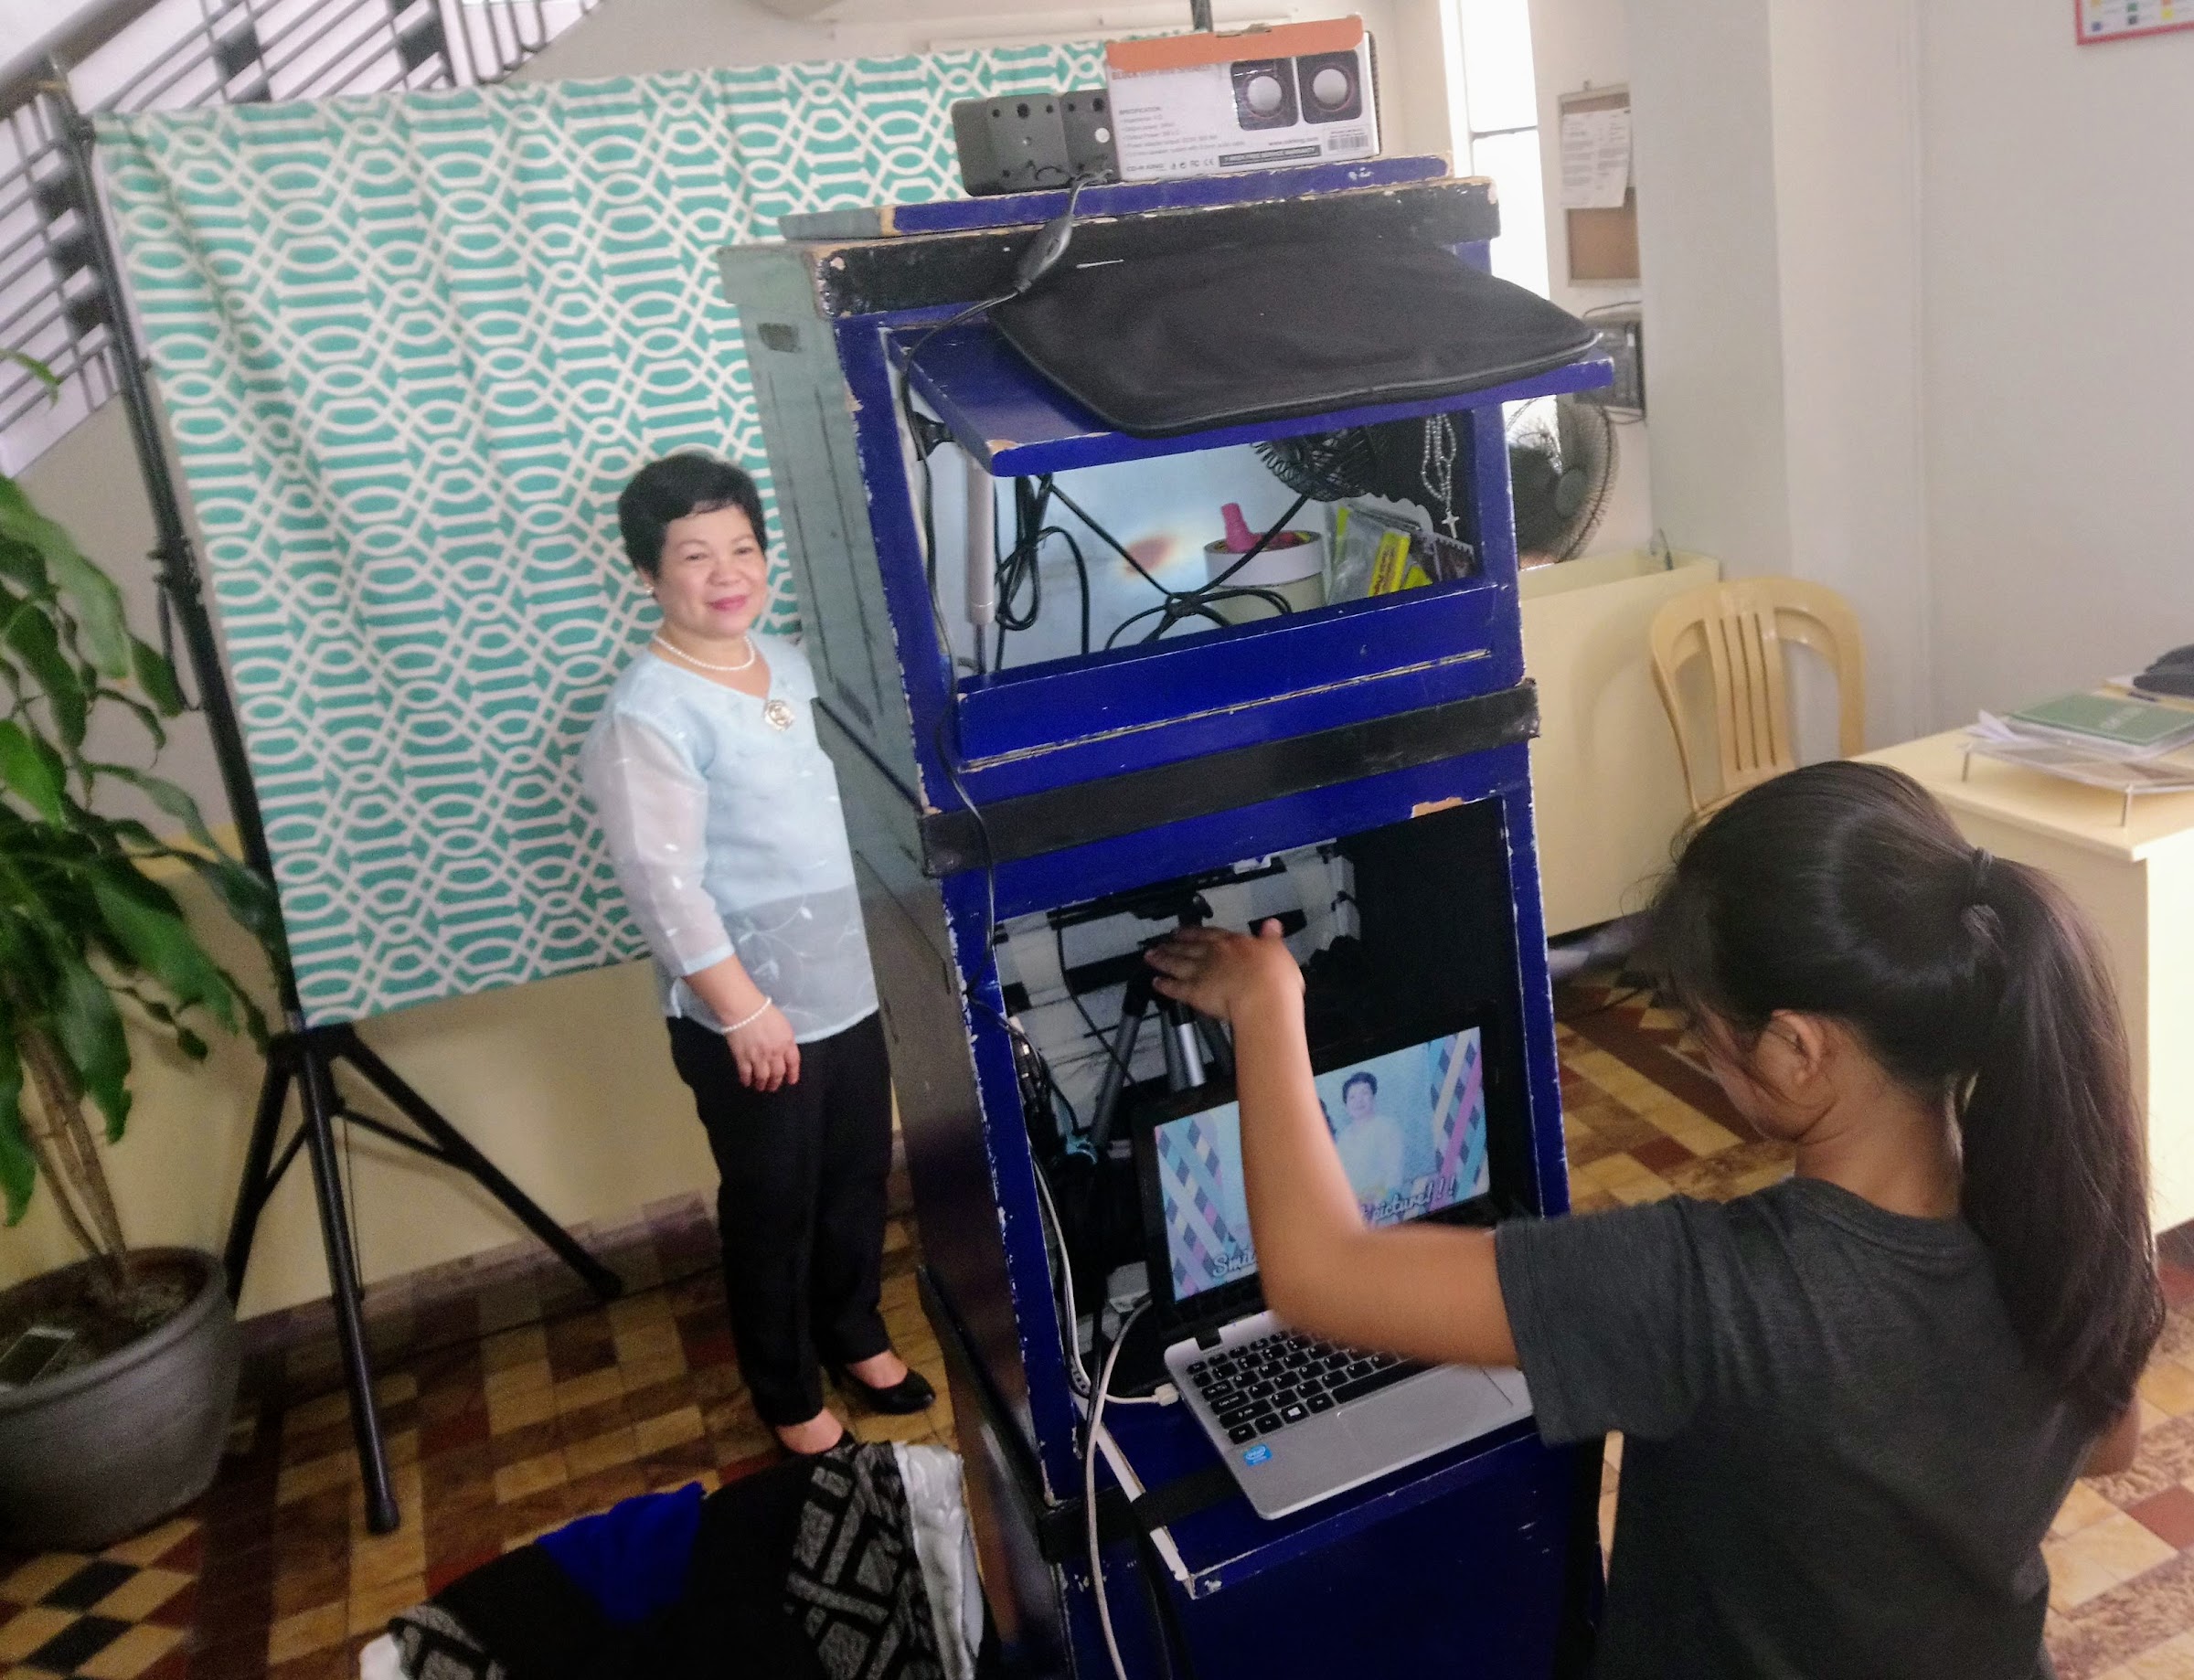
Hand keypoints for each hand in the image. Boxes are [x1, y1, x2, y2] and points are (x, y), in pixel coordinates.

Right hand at [728, 1005, 800, 1091]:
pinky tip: (747, 1082)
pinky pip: (746, 1074)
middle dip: (776, 1083)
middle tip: (773, 1087)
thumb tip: (784, 1051)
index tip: (791, 1081)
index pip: (793, 1063)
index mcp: (786, 1042)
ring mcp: (758, 1057)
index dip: (793, 1074)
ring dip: (762, 1084)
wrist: (743, 1009)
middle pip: (778, 1073)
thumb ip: (785, 1039)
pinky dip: (747, 1080)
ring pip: (762, 1077)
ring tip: (760, 1087)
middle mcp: (774, 1053)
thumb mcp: (783, 1024)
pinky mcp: (742, 1058)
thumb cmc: (764, 1012)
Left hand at [1146, 921, 1302, 1022]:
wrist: (1263, 998)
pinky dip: (1164, 985)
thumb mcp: (1278, 952)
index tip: (1183, 930)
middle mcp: (1213, 954)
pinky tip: (1156, 983)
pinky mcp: (1193, 992)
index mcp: (1234, 943)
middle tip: (1161, 941)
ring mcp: (1201, 972)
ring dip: (1163, 959)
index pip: (1211, 933)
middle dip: (1174, 943)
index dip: (1195, 931)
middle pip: (1188, 946)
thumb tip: (1272, 925)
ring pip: (1177, 963)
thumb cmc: (1276, 978)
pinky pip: (1175, 988)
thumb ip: (1271, 939)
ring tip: (1151, 956)